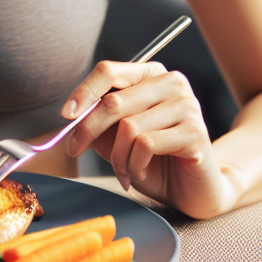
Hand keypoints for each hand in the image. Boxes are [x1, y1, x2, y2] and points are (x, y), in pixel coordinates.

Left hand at [61, 61, 240, 217]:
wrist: (192, 190)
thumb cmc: (153, 160)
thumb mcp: (116, 136)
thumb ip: (97, 121)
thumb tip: (70, 116)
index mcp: (150, 74)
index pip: (109, 71)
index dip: (83, 92)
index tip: (66, 114)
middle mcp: (171, 82)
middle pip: (114, 100)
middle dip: (88, 129)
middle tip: (74, 149)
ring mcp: (187, 105)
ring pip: (128, 127)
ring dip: (116, 156)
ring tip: (121, 170)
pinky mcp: (195, 132)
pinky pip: (146, 145)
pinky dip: (134, 164)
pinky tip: (138, 172)